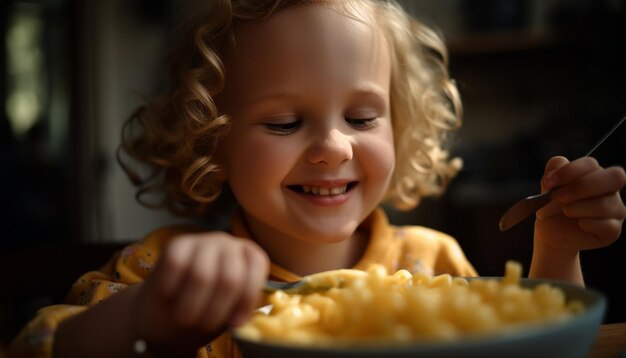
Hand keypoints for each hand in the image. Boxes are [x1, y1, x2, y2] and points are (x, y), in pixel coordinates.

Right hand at [133, 231, 268, 354]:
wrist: (167, 313)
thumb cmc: (205, 310)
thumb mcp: (229, 312)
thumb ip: (240, 308)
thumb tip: (244, 319)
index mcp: (250, 256)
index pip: (256, 267)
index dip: (248, 298)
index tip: (235, 323)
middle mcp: (229, 243)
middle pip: (230, 278)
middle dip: (217, 310)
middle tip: (204, 326)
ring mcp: (202, 240)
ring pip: (202, 276)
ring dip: (192, 305)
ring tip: (186, 318)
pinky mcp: (176, 244)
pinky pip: (175, 265)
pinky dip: (171, 288)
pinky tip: (170, 295)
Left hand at [535, 156, 625, 253]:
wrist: (549, 231)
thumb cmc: (552, 206)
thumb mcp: (548, 185)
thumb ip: (554, 168)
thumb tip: (560, 162)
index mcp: (596, 174)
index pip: (592, 164)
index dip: (569, 171)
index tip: (549, 183)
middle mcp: (610, 190)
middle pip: (614, 176)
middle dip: (581, 186)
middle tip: (560, 197)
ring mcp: (615, 210)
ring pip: (606, 204)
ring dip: (578, 208)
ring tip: (566, 211)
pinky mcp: (613, 231)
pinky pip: (607, 225)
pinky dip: (588, 224)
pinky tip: (579, 224)